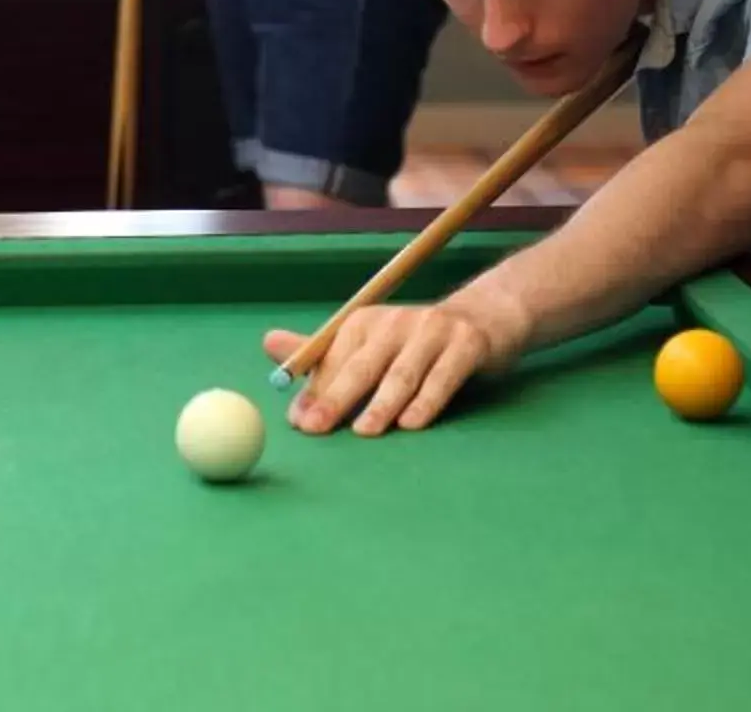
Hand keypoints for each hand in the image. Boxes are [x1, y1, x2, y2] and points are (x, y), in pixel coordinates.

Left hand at [263, 287, 530, 436]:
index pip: (334, 358)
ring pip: (402, 373)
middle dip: (336, 398)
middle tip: (316, 428)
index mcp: (364, 322)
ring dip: (381, 404)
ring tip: (364, 431)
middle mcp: (395, 322)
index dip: (315, 391)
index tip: (298, 421)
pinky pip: (443, 377)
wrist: (483, 319)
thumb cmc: (413, 343)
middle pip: (362, 365)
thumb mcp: (367, 343)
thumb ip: (320, 353)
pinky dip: (427, 401)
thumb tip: (267, 344)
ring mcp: (432, 331)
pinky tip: (413, 424)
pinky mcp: (466, 344)